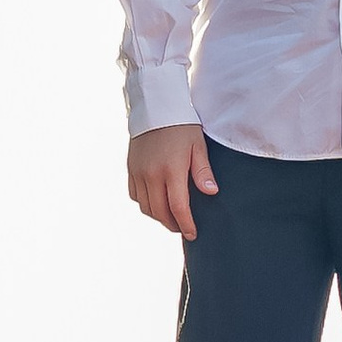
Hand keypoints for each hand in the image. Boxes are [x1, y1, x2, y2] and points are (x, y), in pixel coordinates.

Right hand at [128, 125, 216, 239]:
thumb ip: (203, 171)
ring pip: (145, 207)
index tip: (193, 234)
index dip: (186, 224)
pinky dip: (145, 204)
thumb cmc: (182, 125)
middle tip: (183, 227)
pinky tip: (156, 202)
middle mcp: (151, 174)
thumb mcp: (198, 145)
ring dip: (158, 216)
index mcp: (171, 170)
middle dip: (173, 224)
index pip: (178, 207)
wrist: (155, 107)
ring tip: (171, 217)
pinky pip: (135, 195)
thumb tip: (211, 193)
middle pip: (160, 212)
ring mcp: (138, 172)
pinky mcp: (130, 169)